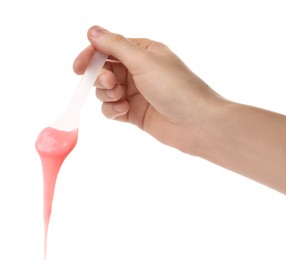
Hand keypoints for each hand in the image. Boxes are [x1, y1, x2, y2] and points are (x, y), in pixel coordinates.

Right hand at [73, 26, 222, 153]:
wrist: (197, 124)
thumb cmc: (176, 88)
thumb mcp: (144, 61)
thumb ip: (116, 46)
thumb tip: (92, 31)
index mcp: (143, 53)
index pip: (108, 49)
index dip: (91, 56)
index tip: (78, 68)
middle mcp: (138, 71)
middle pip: (104, 71)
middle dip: (102, 78)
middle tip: (110, 84)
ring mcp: (136, 93)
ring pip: (106, 92)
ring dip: (107, 95)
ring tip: (121, 100)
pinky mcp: (135, 113)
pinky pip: (112, 109)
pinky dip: (113, 110)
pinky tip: (124, 111)